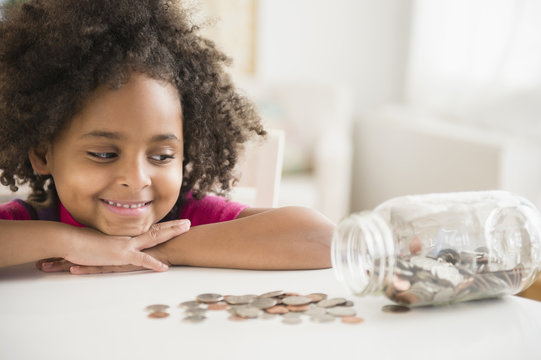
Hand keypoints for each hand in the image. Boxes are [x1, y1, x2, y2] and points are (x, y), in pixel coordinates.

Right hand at [36, 219, 189, 273]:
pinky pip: (141, 260)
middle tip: (188, 223)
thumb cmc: (80, 242)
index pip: (147, 229)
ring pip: (154, 237)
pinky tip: (164, 268)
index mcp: (124, 234)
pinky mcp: (121, 255)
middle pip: (156, 230)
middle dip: (173, 227)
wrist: (69, 240)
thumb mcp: (98, 241)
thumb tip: (112, 245)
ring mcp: (126, 245)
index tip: (173, 224)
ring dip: (171, 233)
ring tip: (186, 229)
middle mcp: (128, 237)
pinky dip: (153, 263)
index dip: (161, 226)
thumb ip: (109, 242)